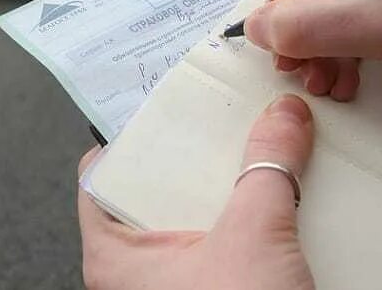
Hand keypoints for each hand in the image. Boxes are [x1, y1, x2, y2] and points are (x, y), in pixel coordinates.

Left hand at [78, 95, 314, 289]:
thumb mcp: (255, 238)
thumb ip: (267, 169)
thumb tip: (282, 118)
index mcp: (114, 255)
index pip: (100, 176)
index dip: (128, 138)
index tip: (159, 109)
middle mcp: (132, 274)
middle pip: (149, 193)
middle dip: (185, 162)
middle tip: (213, 129)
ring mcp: (168, 288)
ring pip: (184, 222)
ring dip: (216, 194)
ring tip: (242, 161)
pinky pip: (212, 249)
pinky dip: (236, 225)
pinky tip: (265, 208)